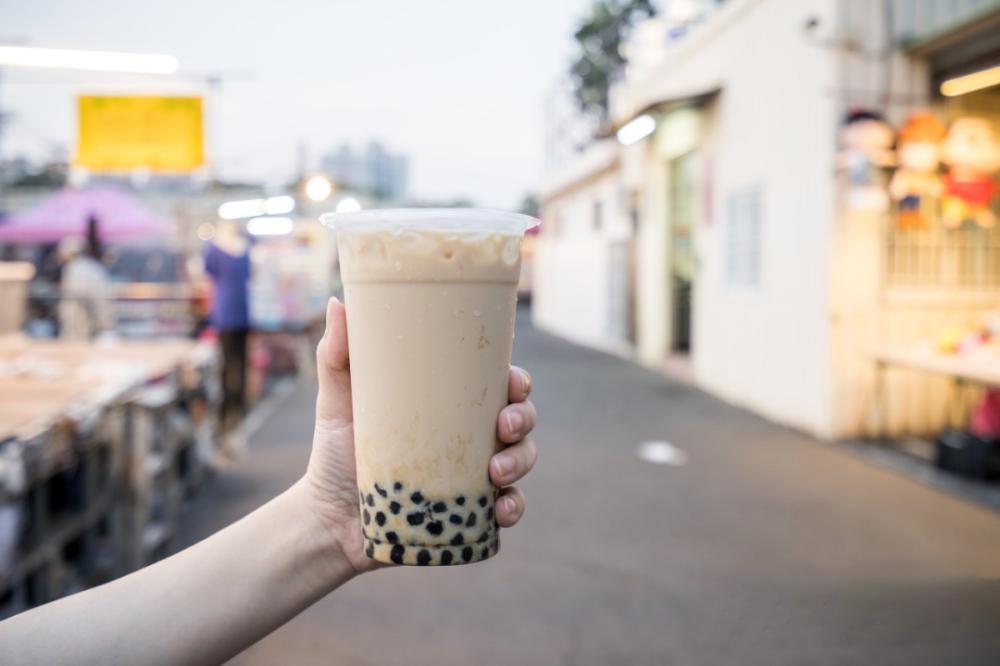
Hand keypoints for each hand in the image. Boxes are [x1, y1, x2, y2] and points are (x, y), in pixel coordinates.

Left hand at [302, 298, 537, 573]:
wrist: (327, 519)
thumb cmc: (336, 453)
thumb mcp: (338, 402)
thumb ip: (337, 355)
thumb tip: (339, 301)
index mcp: (450, 405)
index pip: (498, 384)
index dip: (517, 381)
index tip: (512, 383)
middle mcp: (470, 437)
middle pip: (521, 418)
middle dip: (525, 419)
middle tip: (505, 426)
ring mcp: (475, 476)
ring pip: (523, 460)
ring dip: (521, 462)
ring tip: (495, 473)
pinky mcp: (471, 514)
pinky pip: (509, 509)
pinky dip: (513, 508)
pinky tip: (500, 509)